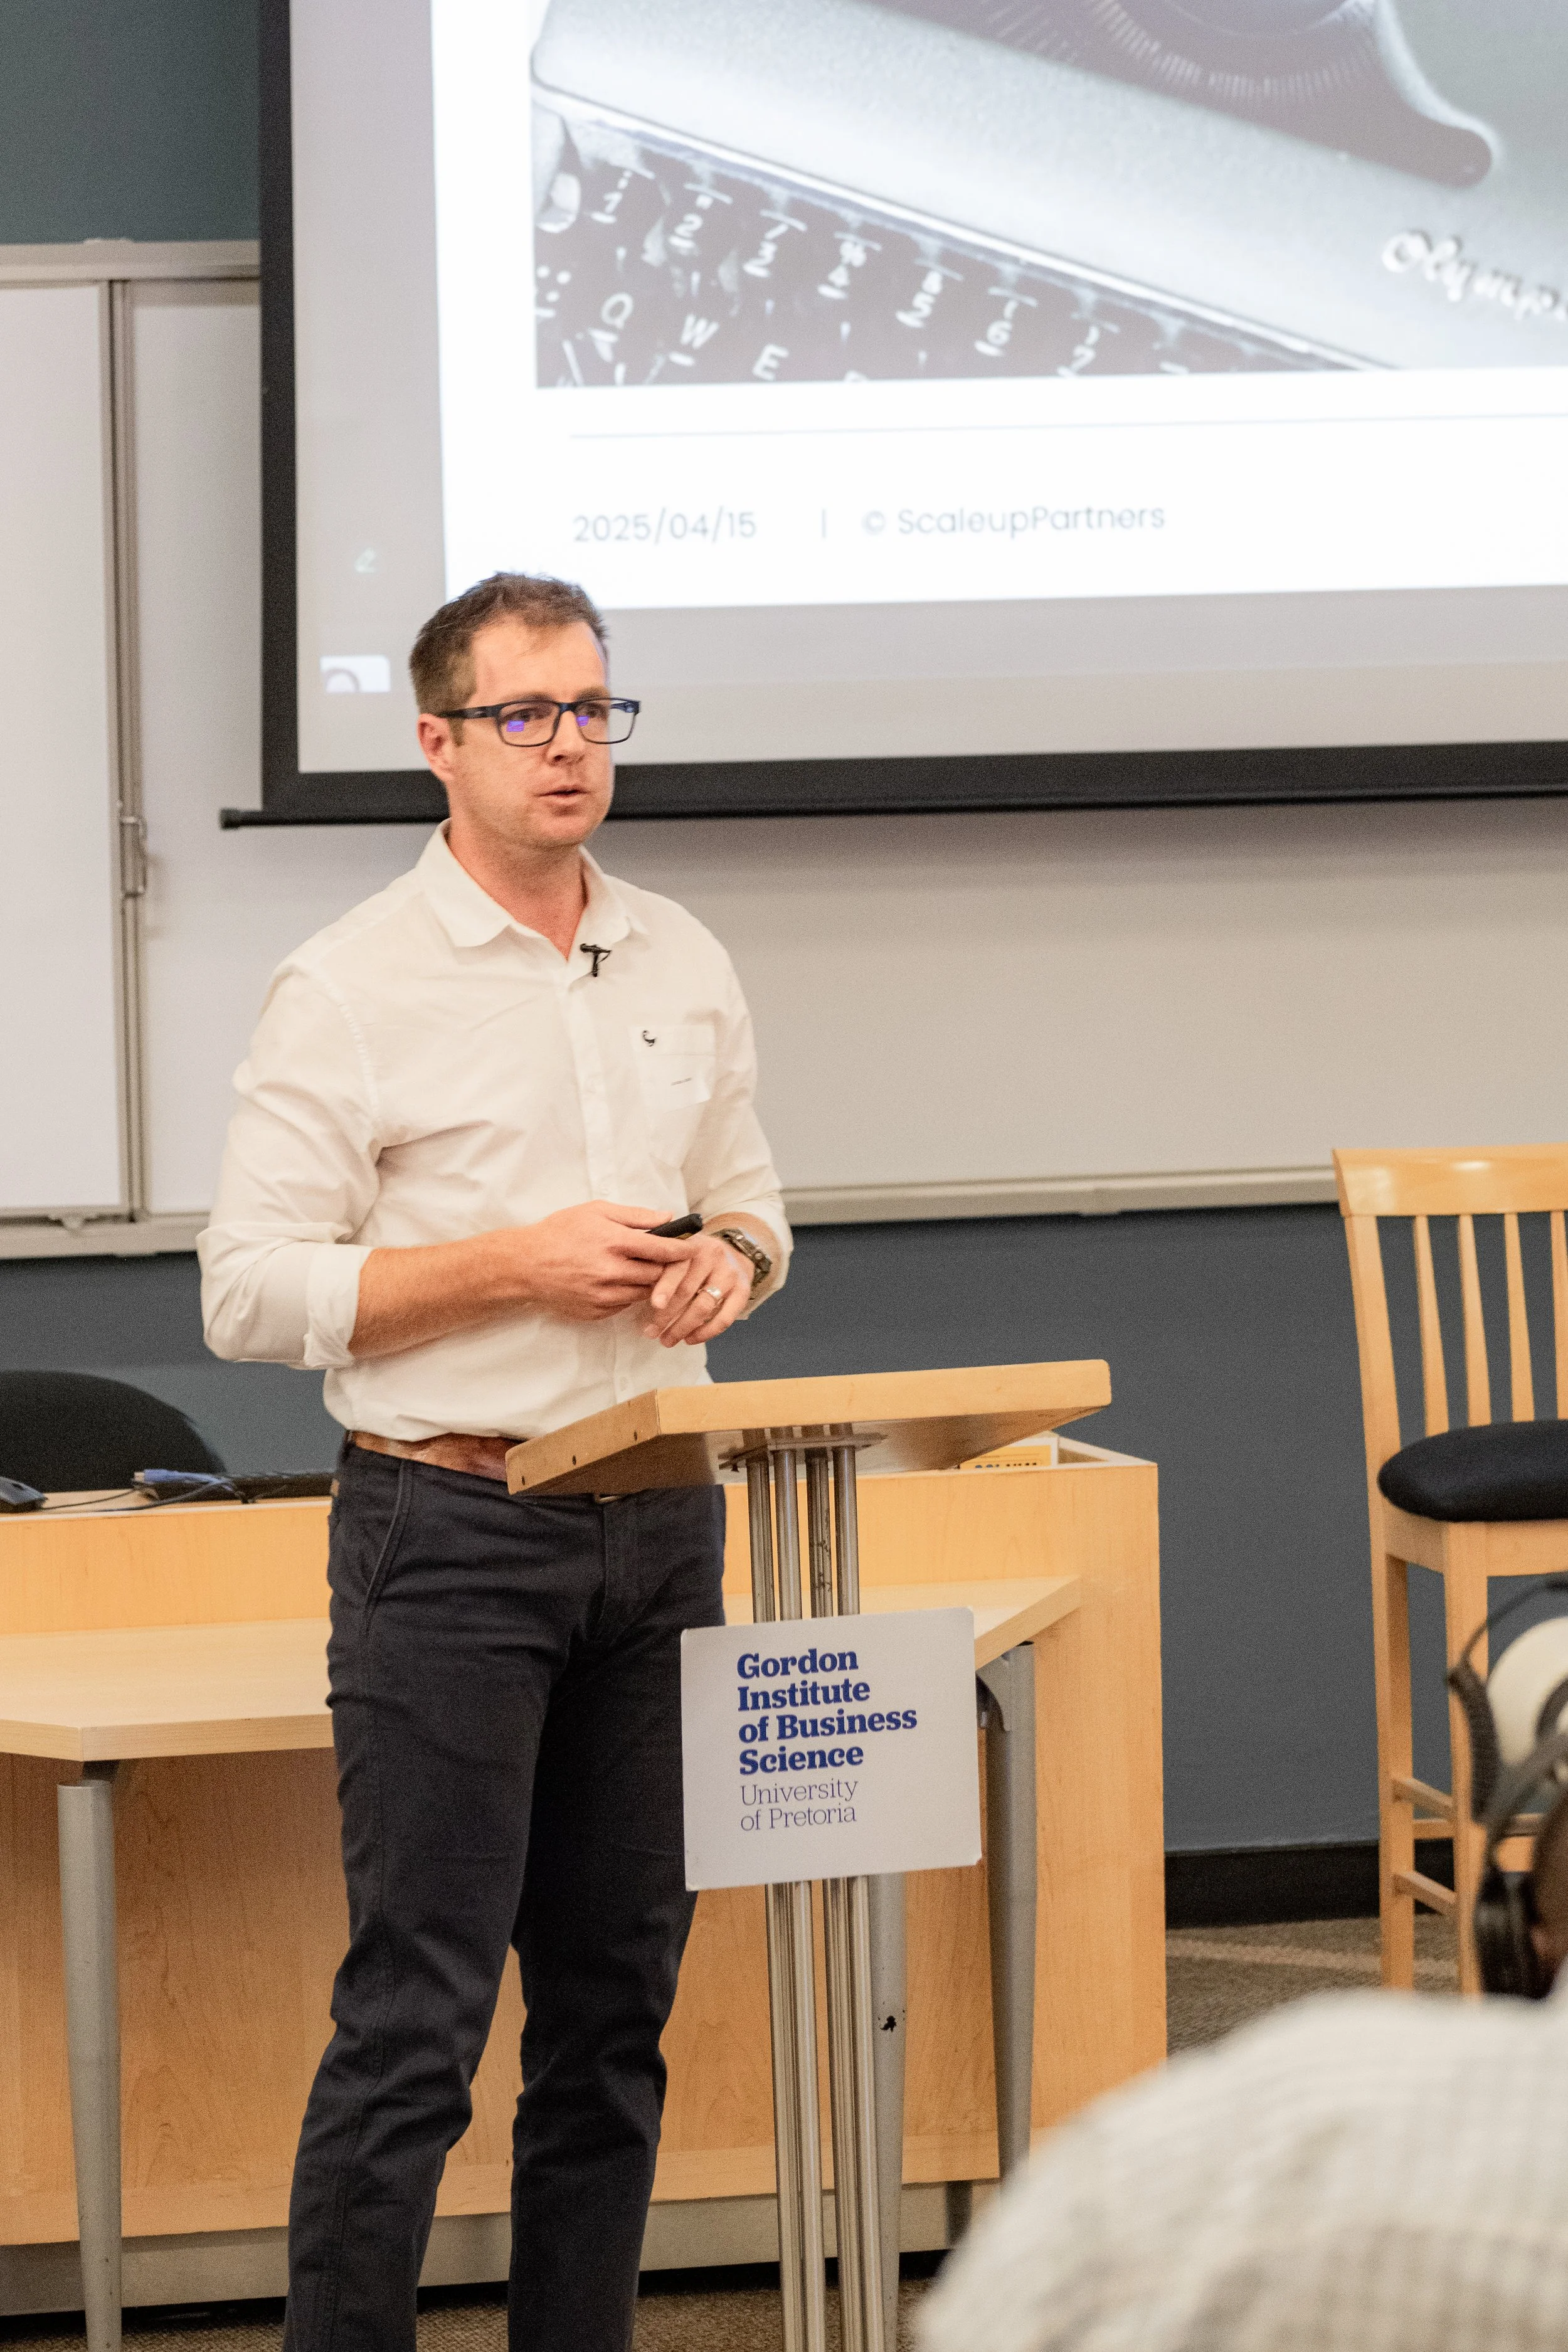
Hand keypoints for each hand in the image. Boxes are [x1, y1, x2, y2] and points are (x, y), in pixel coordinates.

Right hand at [507, 1202, 697, 1323]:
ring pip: (643, 1294)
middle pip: (657, 1275)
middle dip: (667, 1269)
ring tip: (643, 1270)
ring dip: (648, 1283)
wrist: (525, 1265)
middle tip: (668, 1261)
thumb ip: (635, 1215)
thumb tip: (667, 1217)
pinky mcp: (596, 1312)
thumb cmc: (560, 1232)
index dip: (682, 1250)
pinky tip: (619, 1282)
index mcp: (614, 1242)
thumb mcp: (596, 1211)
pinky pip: (624, 1305)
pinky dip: (628, 1294)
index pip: (662, 1250)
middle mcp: (611, 1272)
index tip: (692, 1248)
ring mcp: (604, 1296)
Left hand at [642, 1232, 750, 1348]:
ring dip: (683, 1327)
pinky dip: (706, 1332)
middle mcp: (713, 1255)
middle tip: (650, 1332)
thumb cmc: (694, 1257)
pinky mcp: (743, 1290)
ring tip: (667, 1340)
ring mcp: (730, 1273)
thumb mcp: (678, 1251)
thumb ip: (659, 1263)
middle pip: (688, 1290)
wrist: (735, 1251)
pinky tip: (690, 1339)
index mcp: (692, 1244)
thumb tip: (632, 1286)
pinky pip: (724, 1318)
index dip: (665, 1287)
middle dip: (667, 1315)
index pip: (677, 1267)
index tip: (654, 1305)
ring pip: (704, 1306)